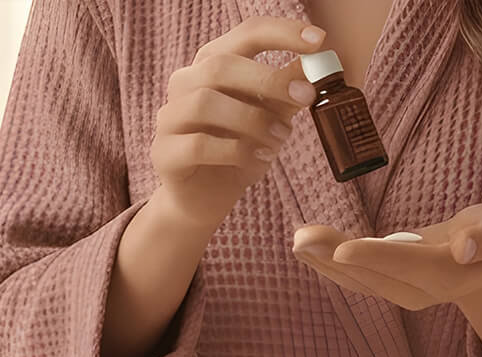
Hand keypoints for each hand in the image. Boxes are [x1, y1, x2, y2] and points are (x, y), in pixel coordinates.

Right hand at [152, 16, 324, 229]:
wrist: (205, 199)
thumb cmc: (239, 151)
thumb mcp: (271, 118)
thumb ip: (287, 92)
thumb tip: (317, 64)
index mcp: (213, 65)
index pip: (246, 34)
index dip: (282, 33)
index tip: (318, 39)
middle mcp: (185, 83)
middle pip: (220, 65)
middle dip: (268, 79)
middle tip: (306, 96)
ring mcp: (170, 117)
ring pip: (205, 103)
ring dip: (252, 120)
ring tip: (280, 138)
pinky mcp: (164, 152)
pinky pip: (198, 144)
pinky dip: (234, 151)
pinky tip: (257, 160)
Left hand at [291, 204, 481, 310]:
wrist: (477, 260)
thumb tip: (465, 248)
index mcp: (450, 275)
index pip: (412, 268)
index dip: (379, 258)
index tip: (345, 248)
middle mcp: (420, 292)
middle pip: (376, 277)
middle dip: (337, 258)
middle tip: (301, 237)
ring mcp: (399, 293)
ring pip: (358, 280)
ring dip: (324, 262)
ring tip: (297, 240)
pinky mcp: (383, 285)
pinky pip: (352, 278)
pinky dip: (326, 263)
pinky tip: (304, 247)